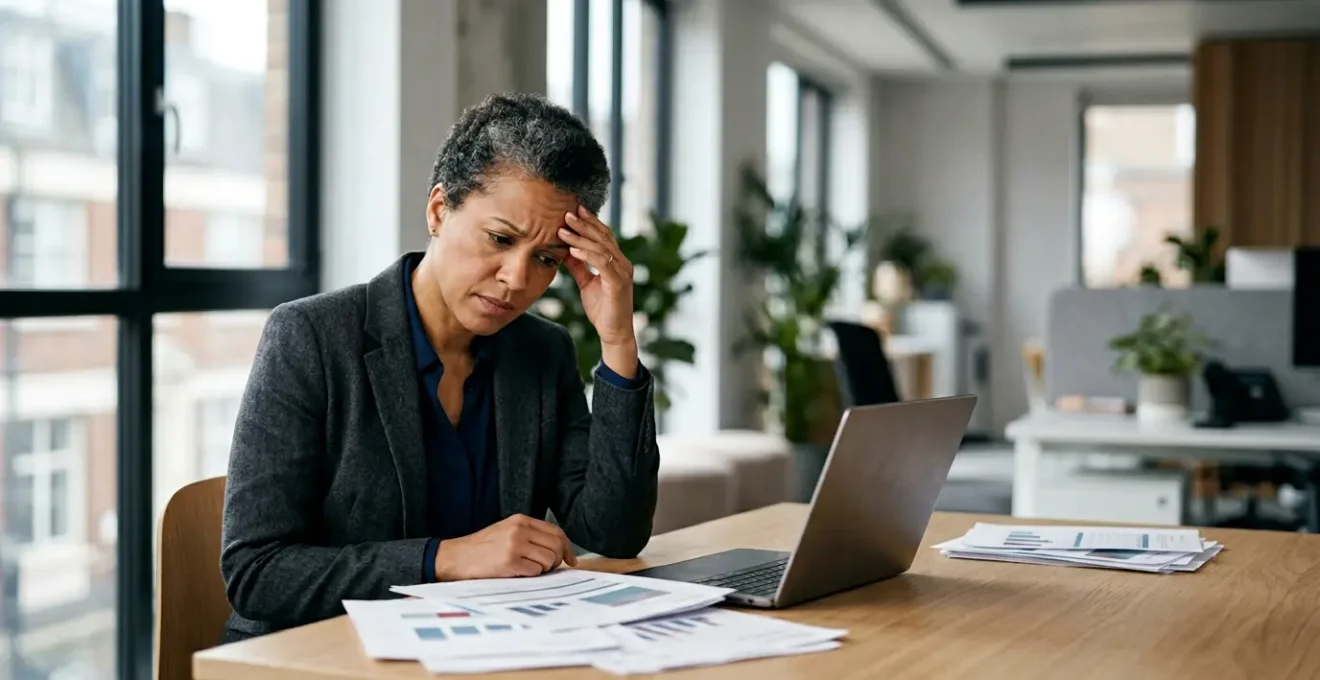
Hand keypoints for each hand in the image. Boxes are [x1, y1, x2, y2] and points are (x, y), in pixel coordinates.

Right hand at [434, 514, 577, 580]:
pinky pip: (535, 571)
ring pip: (548, 559)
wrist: (455, 557)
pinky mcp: (509, 562)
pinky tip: (518, 574)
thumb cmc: (481, 548)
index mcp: (520, 520)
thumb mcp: (506, 531)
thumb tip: (558, 549)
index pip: (556, 531)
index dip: (567, 547)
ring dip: (543, 569)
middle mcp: (519, 530)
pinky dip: (531, 576)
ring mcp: (514, 545)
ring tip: (527, 570)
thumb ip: (529, 535)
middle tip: (546, 568)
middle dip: (556, 561)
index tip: (570, 560)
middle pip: (556, 546)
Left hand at [559, 207, 638, 374]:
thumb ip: (579, 268)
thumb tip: (565, 251)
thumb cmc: (602, 310)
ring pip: (601, 248)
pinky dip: (587, 256)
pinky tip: (573, 251)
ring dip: (581, 238)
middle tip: (567, 213)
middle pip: (603, 237)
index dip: (590, 223)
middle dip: (584, 224)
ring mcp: (622, 273)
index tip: (574, 211)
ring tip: (564, 231)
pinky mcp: (618, 283)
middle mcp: (623, 264)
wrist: (614, 333)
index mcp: (617, 262)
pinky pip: (602, 264)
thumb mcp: (586, 284)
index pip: (604, 236)